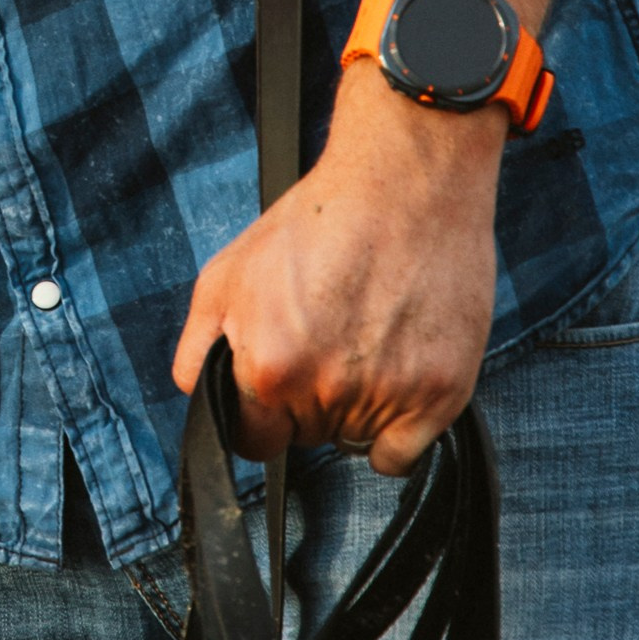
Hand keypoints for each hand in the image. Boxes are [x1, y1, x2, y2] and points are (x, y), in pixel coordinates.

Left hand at [174, 64, 506, 473]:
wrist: (404, 183)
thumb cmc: (316, 222)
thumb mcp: (224, 274)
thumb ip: (198, 350)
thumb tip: (200, 398)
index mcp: (267, 368)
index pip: (254, 442)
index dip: (262, 412)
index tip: (277, 384)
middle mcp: (326, 392)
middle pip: (307, 437)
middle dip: (309, 401)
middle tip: (328, 337)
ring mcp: (387, 398)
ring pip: (355, 442)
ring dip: (356, 408)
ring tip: (364, 337)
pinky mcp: (440, 396)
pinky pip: (401, 456)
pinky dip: (398, 429)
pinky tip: (393, 373)